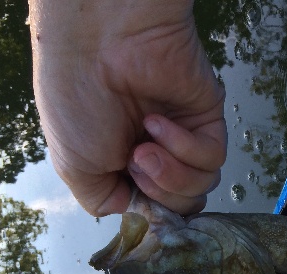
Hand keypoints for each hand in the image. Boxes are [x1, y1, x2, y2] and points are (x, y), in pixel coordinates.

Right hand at [29, 0, 225, 215]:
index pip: (155, 210)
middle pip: (182, 205)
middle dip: (160, 195)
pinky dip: (184, 148)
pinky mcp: (206, 117)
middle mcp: (156, 153)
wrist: (96, 44)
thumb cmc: (76, 98)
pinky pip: (212, 157)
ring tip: (144, 147)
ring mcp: (183, 136)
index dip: (149, 215)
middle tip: (136, 162)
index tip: (133, 202)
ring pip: (201, 187)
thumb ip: (103, 201)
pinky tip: (158, 125)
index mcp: (124, 166)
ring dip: (171, 175)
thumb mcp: (74, 167)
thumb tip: (134, 212)